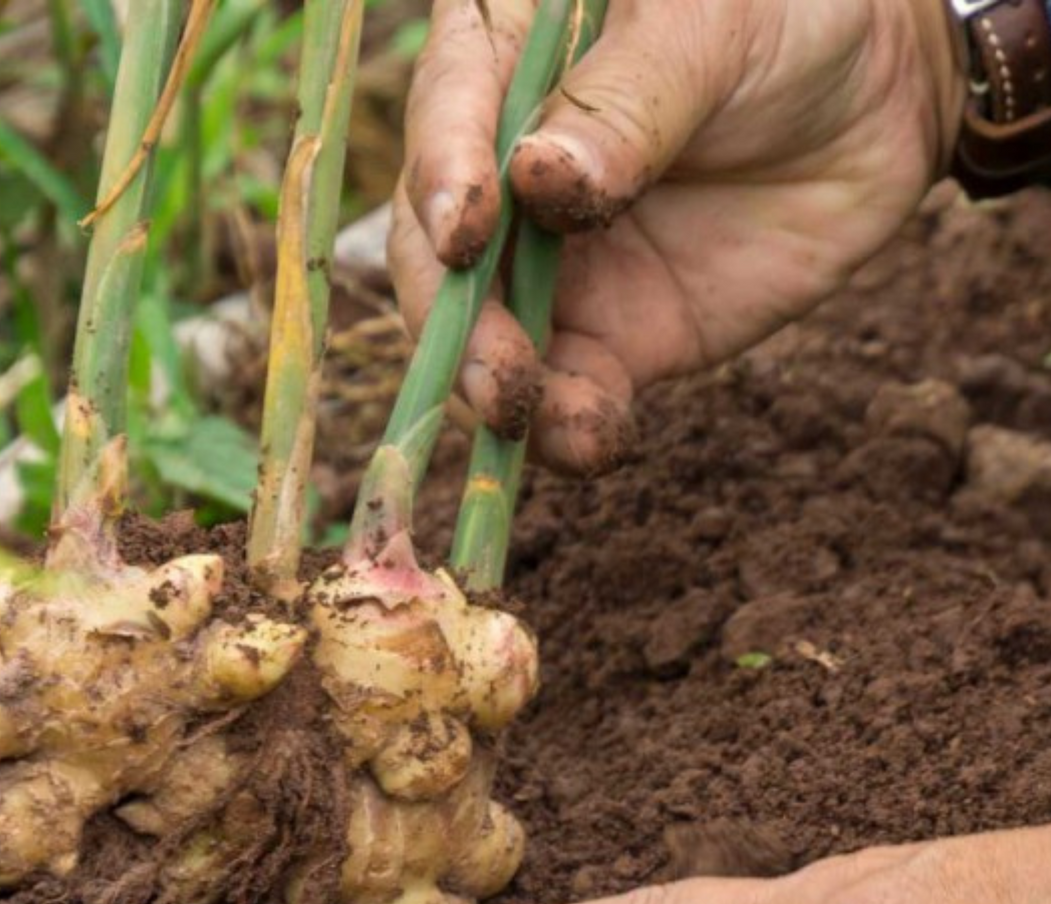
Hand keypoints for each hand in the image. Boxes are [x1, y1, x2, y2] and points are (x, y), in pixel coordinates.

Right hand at [393, 0, 965, 471]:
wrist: (885, 99)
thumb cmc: (789, 14)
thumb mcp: (714, 25)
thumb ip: (628, 100)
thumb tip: (538, 182)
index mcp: (503, 59)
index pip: (444, 114)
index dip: (440, 178)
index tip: (464, 235)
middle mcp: (502, 176)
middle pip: (438, 256)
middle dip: (457, 322)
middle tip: (495, 371)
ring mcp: (546, 269)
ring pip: (486, 344)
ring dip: (498, 395)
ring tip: (531, 420)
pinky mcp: (603, 339)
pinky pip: (566, 396)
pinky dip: (568, 430)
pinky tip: (594, 440)